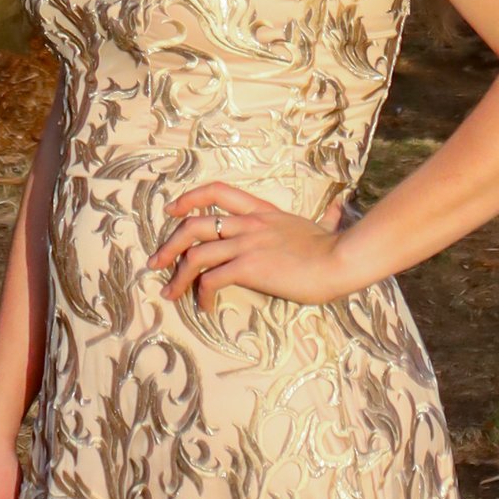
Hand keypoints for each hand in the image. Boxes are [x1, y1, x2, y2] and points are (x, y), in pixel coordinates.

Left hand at [153, 180, 358, 310]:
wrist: (341, 259)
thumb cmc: (335, 248)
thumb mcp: (323, 225)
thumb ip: (325, 216)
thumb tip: (337, 207)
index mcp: (262, 212)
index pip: (217, 191)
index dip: (190, 198)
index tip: (173, 210)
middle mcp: (249, 224)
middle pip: (194, 225)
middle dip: (169, 244)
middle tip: (157, 262)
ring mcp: (247, 244)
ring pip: (196, 254)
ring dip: (177, 275)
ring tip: (170, 292)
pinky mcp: (249, 267)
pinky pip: (211, 280)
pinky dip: (201, 294)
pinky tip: (205, 306)